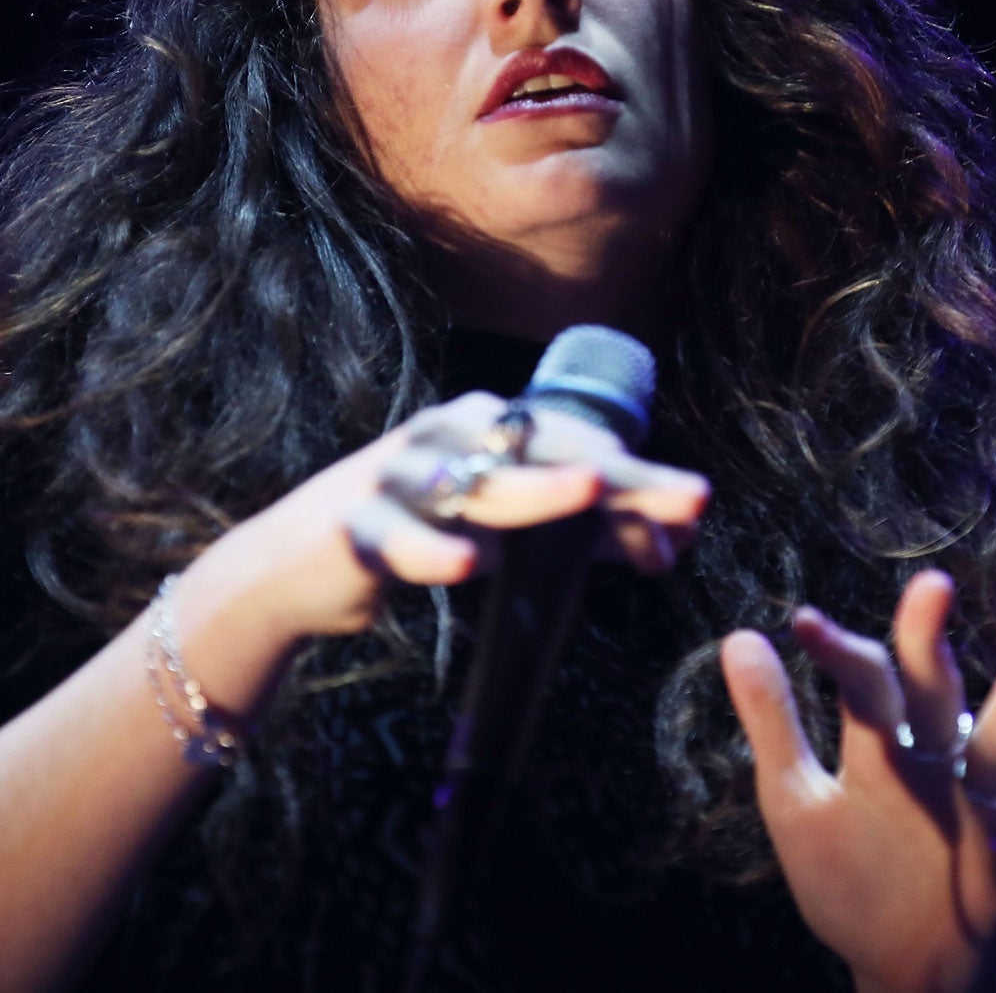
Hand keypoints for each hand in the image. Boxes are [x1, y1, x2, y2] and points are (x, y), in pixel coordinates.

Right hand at [194, 390, 710, 650]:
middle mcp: (448, 436)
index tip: (697, 509)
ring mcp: (399, 476)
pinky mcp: (355, 526)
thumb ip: (584, 533)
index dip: (640, 480)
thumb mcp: (507, 532)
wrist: (298, 566)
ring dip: (534, 489)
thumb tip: (671, 544)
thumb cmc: (420, 533)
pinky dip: (430, 550)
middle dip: (618, 476)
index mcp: (489, 428)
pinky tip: (462, 567)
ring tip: (588, 490)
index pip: (579, 444)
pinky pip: (397, 538)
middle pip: (544, 453)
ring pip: (475, 483)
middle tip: (685, 496)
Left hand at [720, 570, 995, 992]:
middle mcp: (933, 767)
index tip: (801, 623)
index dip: (835, 654)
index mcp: (880, 751)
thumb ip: (773, 723)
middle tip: (930, 583)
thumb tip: (740, 635)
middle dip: (927, 643)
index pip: (863, 686)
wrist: (900, 966)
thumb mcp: (796, 802)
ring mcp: (973, 817)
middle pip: (932, 693)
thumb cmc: (848, 873)